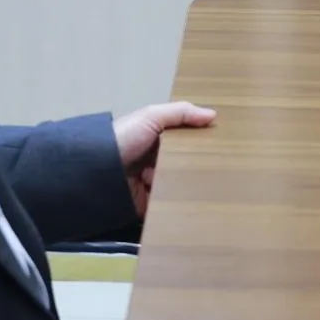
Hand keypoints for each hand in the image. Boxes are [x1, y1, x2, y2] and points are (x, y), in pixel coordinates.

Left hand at [113, 101, 215, 215]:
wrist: (95, 170)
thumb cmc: (124, 138)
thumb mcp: (151, 117)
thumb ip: (181, 113)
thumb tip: (213, 115)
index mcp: (157, 141)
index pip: (186, 143)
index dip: (202, 144)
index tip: (224, 147)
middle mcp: (156, 162)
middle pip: (185, 167)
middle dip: (198, 169)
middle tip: (222, 172)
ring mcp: (152, 185)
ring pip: (179, 188)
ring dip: (189, 188)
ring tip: (210, 188)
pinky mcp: (148, 205)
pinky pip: (167, 207)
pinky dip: (177, 206)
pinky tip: (193, 204)